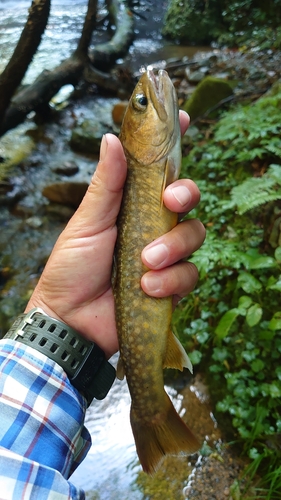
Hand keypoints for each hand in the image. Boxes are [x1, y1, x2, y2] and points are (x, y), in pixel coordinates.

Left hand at [25, 111, 204, 357]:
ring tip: (144, 262)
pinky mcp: (171, 285)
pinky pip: (189, 275)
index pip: (158, 170)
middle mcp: (152, 226)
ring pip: (194, 236)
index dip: (172, 144)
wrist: (69, 319)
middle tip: (171, 202)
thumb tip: (111, 138)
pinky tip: (147, 288)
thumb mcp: (87, 222)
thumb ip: (107, 185)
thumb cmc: (71, 267)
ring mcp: (164, 255)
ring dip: (173, 248)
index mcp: (132, 205)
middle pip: (188, 198)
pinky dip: (171, 281)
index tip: (182, 118)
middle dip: (185, 195)